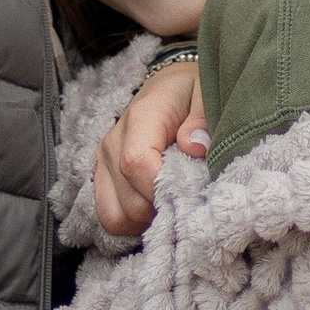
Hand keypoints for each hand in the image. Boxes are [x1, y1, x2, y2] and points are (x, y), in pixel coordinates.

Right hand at [94, 64, 205, 239]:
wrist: (169, 86)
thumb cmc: (191, 92)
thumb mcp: (206, 92)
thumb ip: (202, 117)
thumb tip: (194, 147)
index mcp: (140, 119)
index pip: (136, 164)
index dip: (163, 188)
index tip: (191, 193)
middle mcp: (113, 142)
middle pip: (129, 201)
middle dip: (163, 210)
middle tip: (191, 201)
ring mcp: (103, 163)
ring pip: (115, 217)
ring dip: (146, 221)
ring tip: (173, 205)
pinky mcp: (102, 178)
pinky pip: (110, 216)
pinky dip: (133, 223)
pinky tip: (157, 210)